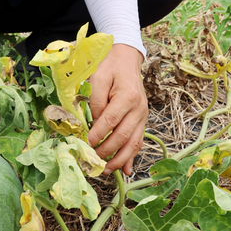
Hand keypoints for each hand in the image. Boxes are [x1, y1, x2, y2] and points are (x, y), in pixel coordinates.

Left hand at [87, 44, 147, 175]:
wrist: (127, 59)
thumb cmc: (110, 66)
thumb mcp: (98, 77)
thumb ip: (95, 100)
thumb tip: (93, 123)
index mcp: (127, 96)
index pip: (111, 120)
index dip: (98, 134)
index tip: (87, 143)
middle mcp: (138, 108)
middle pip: (123, 135)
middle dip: (108, 151)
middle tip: (93, 160)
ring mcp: (143, 116)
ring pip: (134, 143)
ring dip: (120, 159)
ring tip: (107, 170)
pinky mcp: (142, 120)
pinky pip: (138, 141)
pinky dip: (131, 157)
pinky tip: (125, 171)